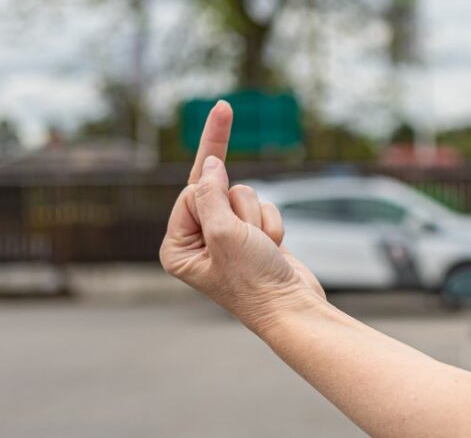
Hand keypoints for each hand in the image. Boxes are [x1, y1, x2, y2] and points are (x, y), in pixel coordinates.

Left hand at [159, 101, 324, 331]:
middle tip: (248, 241)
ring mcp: (227, 238)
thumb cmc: (253, 280)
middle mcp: (198, 241)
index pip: (190, 194)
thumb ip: (211, 194)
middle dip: (239, 210)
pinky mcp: (253, 236)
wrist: (292, 307)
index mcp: (178, 247)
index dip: (215, 200)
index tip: (228, 214)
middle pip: (217, 191)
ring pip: (243, 196)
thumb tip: (211, 163)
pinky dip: (272, 224)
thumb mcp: (224, 234)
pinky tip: (273, 249)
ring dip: (258, 219)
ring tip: (261, 248)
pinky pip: (262, 207)